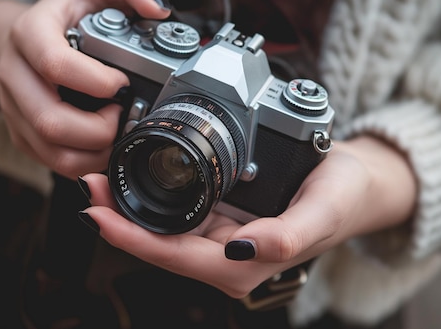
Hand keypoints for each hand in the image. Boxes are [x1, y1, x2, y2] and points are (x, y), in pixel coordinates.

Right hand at [0, 0, 170, 177]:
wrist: (29, 38)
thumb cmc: (67, 14)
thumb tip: (157, 7)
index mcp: (29, 34)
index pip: (55, 65)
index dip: (97, 81)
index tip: (123, 82)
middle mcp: (13, 74)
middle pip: (49, 120)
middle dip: (98, 129)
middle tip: (122, 117)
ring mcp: (13, 108)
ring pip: (50, 150)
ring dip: (93, 152)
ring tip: (115, 135)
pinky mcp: (20, 133)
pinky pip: (51, 162)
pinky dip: (84, 163)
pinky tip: (103, 147)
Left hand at [80, 135, 416, 297]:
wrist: (353, 184)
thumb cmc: (343, 199)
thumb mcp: (324, 212)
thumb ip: (288, 236)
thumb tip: (241, 251)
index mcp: (242, 265)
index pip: (174, 255)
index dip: (131, 236)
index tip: (97, 212)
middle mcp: (224, 257)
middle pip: (158, 242)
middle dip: (118, 217)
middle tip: (88, 184)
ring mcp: (219, 237)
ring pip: (162, 227)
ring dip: (128, 205)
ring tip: (99, 176)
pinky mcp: (220, 217)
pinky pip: (176, 210)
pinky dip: (150, 195)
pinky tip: (132, 174)